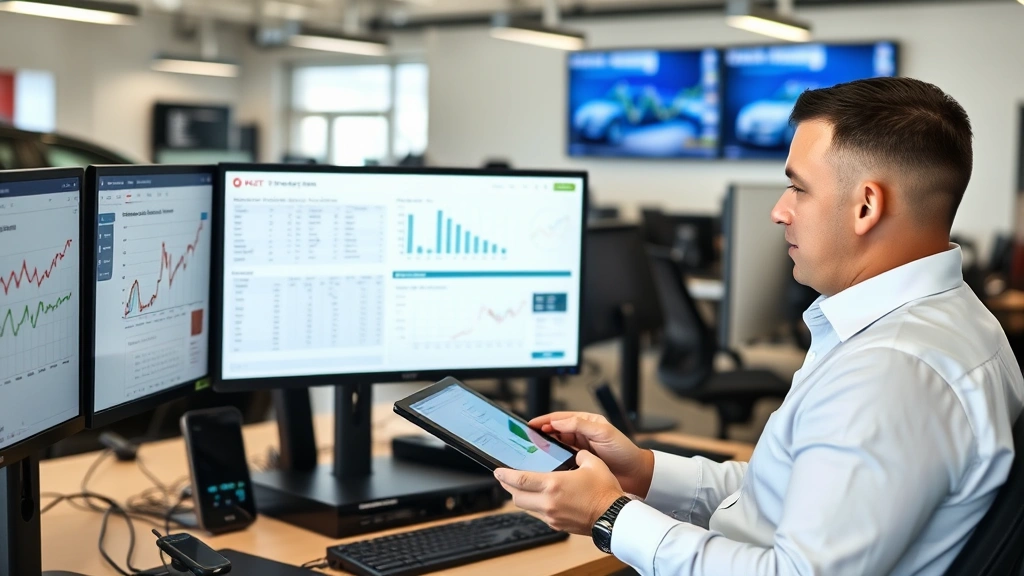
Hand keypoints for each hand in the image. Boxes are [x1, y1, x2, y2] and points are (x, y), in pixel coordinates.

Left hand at [495, 450, 623, 534]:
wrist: (614, 518)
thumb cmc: (605, 492)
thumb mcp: (592, 464)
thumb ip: (579, 455)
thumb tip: (575, 454)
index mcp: (553, 485)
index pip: (520, 480)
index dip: (505, 475)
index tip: (497, 471)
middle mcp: (548, 503)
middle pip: (516, 496)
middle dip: (508, 487)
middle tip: (505, 479)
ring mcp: (552, 516)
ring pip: (525, 507)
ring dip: (520, 497)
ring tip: (519, 488)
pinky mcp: (557, 525)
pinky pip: (538, 515)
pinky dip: (534, 506)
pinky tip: (539, 499)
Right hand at [530, 412, 654, 496]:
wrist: (636, 476)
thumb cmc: (624, 452)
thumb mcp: (604, 433)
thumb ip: (581, 425)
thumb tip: (558, 421)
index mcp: (586, 423)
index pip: (560, 418)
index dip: (544, 420)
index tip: (530, 425)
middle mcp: (581, 435)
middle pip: (555, 432)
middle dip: (540, 434)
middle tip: (526, 439)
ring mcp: (579, 451)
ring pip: (556, 447)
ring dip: (545, 448)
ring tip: (532, 452)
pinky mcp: (579, 465)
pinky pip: (561, 461)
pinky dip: (552, 462)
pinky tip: (545, 466)